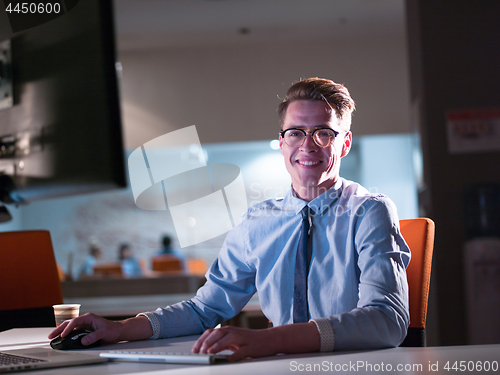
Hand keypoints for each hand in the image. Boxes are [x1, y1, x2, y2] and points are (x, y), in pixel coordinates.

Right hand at [48, 313, 152, 345]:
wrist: (117, 331)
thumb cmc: (113, 329)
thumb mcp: (104, 332)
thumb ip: (94, 336)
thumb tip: (83, 341)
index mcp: (89, 317)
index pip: (75, 321)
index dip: (68, 328)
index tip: (63, 335)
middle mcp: (85, 320)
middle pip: (69, 323)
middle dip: (59, 329)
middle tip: (51, 335)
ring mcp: (84, 325)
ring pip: (69, 327)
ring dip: (61, 331)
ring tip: (53, 337)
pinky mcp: (84, 330)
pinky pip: (73, 332)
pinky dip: (66, 334)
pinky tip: (61, 338)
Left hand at [192, 322, 319, 361]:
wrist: (270, 339)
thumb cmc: (251, 340)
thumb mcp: (234, 339)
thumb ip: (222, 342)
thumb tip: (206, 349)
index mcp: (229, 330)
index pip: (211, 332)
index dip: (201, 340)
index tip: (194, 349)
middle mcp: (234, 332)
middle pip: (217, 333)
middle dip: (206, 342)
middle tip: (199, 352)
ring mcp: (243, 339)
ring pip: (227, 339)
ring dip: (216, 346)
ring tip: (209, 353)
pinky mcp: (251, 348)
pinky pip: (241, 351)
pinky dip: (233, 355)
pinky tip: (228, 360)